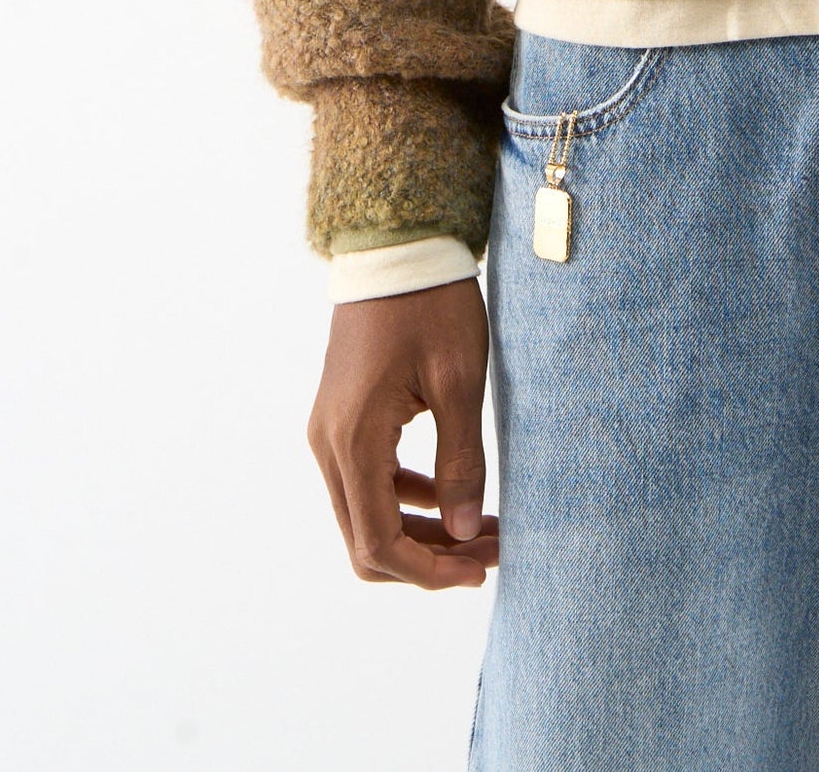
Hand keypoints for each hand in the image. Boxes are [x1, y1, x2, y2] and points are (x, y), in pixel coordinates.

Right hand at [308, 278, 499, 586]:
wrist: (397, 246)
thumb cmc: (432, 304)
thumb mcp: (459, 381)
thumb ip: (461, 461)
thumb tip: (465, 534)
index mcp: (354, 439)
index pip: (378, 544)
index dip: (428, 572)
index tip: (479, 571)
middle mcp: (329, 445)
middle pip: (367, 540)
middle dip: (429, 558)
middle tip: (490, 552)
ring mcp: (330, 432)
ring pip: (367, 514)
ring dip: (422, 532)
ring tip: (484, 529)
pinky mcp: (342, 419)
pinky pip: (368, 482)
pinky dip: (408, 501)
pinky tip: (455, 493)